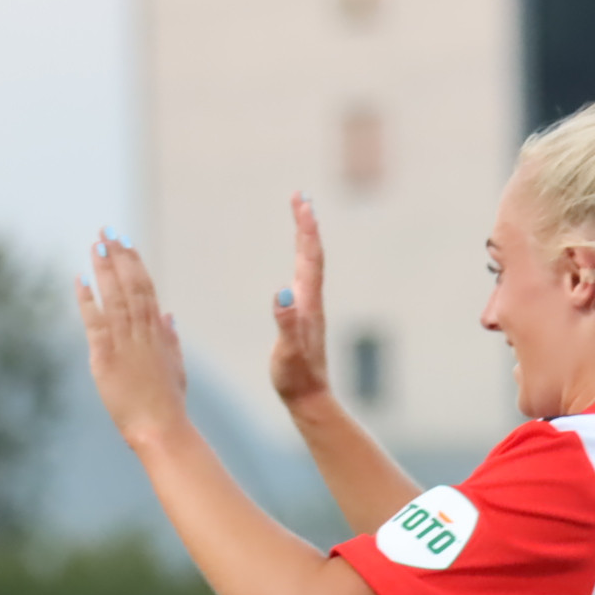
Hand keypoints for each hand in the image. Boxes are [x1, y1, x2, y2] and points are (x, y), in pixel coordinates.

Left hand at [75, 233, 189, 443]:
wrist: (161, 427)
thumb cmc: (168, 403)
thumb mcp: (176, 367)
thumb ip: (171, 339)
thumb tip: (169, 314)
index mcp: (158, 334)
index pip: (146, 289)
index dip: (136, 263)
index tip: (126, 243)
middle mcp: (143, 332)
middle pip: (131, 285)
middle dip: (119, 256)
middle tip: (107, 232)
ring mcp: (125, 343)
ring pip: (115, 297)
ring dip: (104, 269)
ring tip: (95, 245)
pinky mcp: (106, 358)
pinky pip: (95, 322)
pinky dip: (87, 299)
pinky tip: (80, 280)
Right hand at [268, 193, 333, 409]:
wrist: (310, 398)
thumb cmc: (296, 378)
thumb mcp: (288, 352)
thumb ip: (286, 323)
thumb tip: (282, 293)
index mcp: (308, 303)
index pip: (309, 257)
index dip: (305, 228)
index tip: (302, 201)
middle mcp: (311, 300)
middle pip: (311, 254)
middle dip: (305, 223)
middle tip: (300, 196)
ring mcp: (308, 308)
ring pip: (309, 264)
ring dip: (305, 238)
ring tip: (301, 216)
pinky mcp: (303, 317)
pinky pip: (303, 278)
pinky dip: (300, 259)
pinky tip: (297, 260)